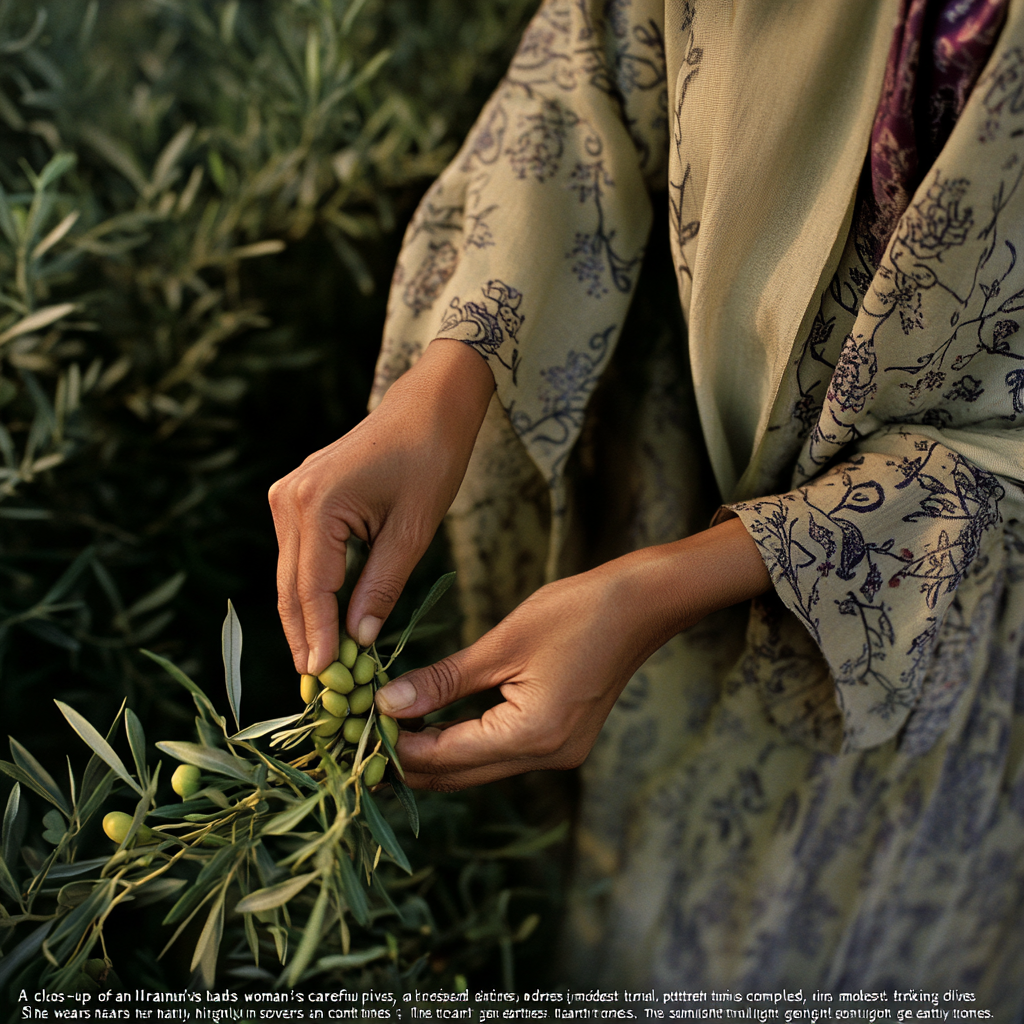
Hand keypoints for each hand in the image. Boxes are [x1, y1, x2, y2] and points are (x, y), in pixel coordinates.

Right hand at [269, 340, 493, 674]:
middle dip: (304, 638)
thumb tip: (360, 639)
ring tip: (321, 666)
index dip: (318, 639)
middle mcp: (290, 499)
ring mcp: (287, 496)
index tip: (324, 681)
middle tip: (318, 688)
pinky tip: (325, 623)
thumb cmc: (430, 460)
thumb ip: (382, 586)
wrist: (426, 407)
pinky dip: (310, 592)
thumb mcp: (413, 531)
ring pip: (290, 576)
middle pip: (291, 587)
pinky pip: (298, 557)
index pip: (311, 589)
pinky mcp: (295, 498)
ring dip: (304, 619)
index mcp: (317, 504)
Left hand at [376, 518, 771, 789]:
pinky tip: (436, 721)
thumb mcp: (502, 642)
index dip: (394, 747)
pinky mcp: (561, 740)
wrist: (642, 605)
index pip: (444, 757)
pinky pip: (499, 753)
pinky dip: (464, 742)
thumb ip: (443, 680)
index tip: (353, 727)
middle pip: (458, 776)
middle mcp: (546, 757)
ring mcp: (558, 753)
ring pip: (477, 768)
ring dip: (434, 753)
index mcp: (531, 736)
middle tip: (360, 735)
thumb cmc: (575, 612)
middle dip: (408, 759)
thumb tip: (387, 704)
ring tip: (387, 726)